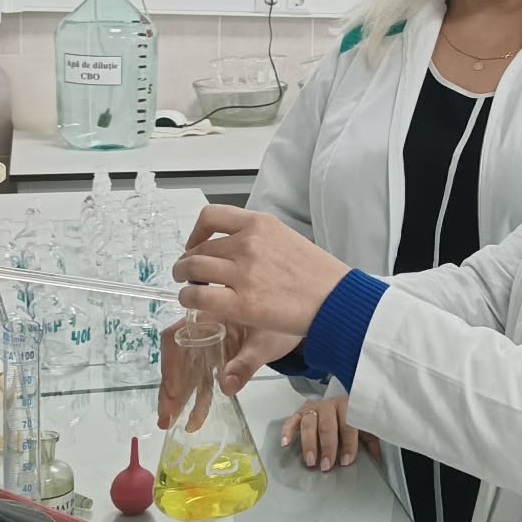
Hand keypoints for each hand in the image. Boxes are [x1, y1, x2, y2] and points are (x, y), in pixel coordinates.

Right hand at [156, 319, 299, 429]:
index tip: (173, 391)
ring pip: (187, 369)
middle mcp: (204, 328)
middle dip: (170, 387)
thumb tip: (226, 386)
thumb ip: (245, 363)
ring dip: (179, 395)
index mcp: (210, 316)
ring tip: (170, 421)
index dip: (171, 364)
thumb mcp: (266, 343)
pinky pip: (202, 374)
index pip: (178, 337)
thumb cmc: (282, 323)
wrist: (302, 317)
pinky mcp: (219, 356)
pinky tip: (194, 416)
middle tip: (166, 417)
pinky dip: (197, 394)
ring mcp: (211, 344)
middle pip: (178, 356)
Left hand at [173, 205, 347, 339]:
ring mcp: (243, 272)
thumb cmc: (319, 275)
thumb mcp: (288, 239)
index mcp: (260, 224)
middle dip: (188, 262)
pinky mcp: (242, 302)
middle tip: (189, 274)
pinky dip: (189, 299)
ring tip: (189, 289)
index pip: (212, 216)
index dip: (196, 233)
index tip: (196, 244)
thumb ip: (259, 240)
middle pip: (199, 248)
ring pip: (193, 269)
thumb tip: (236, 249)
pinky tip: (193, 304)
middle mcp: (248, 243)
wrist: (337, 299)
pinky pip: (199, 296)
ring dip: (184, 279)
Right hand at [280, 394, 378, 471]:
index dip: (348, 444)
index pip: (349, 425)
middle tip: (326, 465)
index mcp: (349, 406)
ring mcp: (314, 407)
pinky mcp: (301, 411)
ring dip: (309, 443)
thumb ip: (371, 440)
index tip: (346, 461)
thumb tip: (376, 457)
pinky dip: (287, 430)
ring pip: (309, 423)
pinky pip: (292, 419)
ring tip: (310, 461)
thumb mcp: (366, 426)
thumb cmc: (353, 417)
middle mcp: (330, 405)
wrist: (341, 401)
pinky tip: (285, 443)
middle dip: (327, 447)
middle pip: (327, 425)